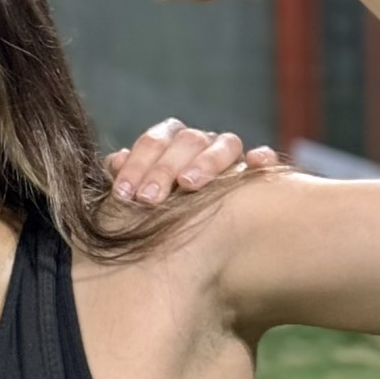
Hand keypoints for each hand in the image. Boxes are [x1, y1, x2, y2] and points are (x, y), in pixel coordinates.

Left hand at [106, 121, 280, 204]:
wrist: (195, 238)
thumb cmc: (158, 216)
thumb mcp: (138, 199)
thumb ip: (128, 179)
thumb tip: (114, 161)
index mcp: (169, 143)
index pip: (154, 142)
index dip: (137, 164)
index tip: (124, 194)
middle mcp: (200, 144)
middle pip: (186, 140)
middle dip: (164, 168)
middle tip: (148, 199)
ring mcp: (229, 155)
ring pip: (225, 143)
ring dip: (206, 161)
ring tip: (189, 185)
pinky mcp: (256, 171)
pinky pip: (264, 157)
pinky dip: (261, 157)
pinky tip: (256, 163)